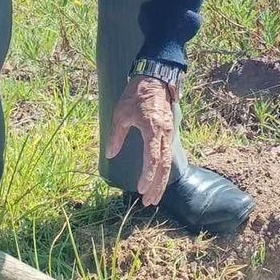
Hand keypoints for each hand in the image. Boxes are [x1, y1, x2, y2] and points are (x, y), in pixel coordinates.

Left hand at [106, 76, 180, 205]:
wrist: (155, 77)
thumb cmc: (136, 94)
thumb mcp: (121, 113)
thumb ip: (116, 135)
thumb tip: (110, 154)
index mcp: (153, 129)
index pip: (153, 158)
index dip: (148, 176)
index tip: (141, 190)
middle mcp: (165, 133)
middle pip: (164, 166)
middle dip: (157, 186)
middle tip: (148, 202)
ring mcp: (169, 133)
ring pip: (168, 162)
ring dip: (161, 181)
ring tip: (153, 197)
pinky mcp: (169, 131)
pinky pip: (168, 154)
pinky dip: (164, 170)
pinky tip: (159, 178)